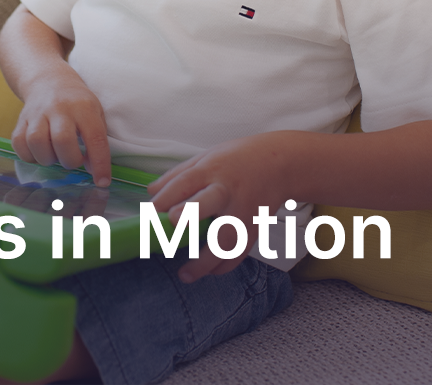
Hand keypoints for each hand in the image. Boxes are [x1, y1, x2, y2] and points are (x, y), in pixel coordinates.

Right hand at [11, 70, 111, 187]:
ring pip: (37, 142)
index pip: (94, 138)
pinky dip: (29, 155)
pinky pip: (19, 144)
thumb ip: (96, 139)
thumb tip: (93, 170)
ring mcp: (37, 113)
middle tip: (73, 160)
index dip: (99, 163)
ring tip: (55, 155)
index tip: (102, 181)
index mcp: (83, 106)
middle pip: (62, 140)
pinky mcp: (21, 120)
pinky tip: (39, 152)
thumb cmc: (77, 102)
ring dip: (47, 158)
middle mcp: (59, 108)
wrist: (48, 80)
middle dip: (70, 160)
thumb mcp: (95, 112)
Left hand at [147, 133, 290, 281]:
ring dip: (205, 259)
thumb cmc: (238, 159)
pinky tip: (207, 272)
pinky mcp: (253, 229)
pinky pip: (239, 254)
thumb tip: (151, 192)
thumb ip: (177, 175)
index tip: (152, 208)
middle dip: (190, 213)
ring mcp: (242, 212)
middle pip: (209, 202)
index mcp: (211, 169)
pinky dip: (223, 267)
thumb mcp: (205, 157)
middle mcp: (227, 190)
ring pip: (226, 238)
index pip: (186, 181)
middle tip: (172, 222)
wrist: (279, 165)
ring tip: (185, 274)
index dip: (168, 195)